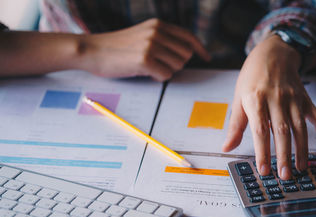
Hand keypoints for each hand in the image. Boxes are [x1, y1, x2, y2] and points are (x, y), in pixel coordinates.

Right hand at [79, 18, 209, 80]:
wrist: (92, 51)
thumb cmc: (117, 48)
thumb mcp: (142, 35)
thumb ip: (162, 39)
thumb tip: (185, 54)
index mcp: (158, 25)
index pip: (188, 36)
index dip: (200, 48)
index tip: (207, 57)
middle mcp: (157, 32)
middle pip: (186, 55)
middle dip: (176, 64)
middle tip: (159, 65)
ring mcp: (151, 45)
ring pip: (178, 66)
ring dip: (167, 71)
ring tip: (149, 67)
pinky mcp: (144, 59)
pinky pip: (166, 75)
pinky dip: (158, 78)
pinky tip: (144, 73)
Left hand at [222, 35, 315, 179]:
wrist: (273, 53)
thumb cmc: (252, 78)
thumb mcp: (238, 98)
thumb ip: (235, 125)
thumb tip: (226, 148)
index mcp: (255, 100)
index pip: (260, 131)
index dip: (262, 152)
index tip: (264, 170)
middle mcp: (276, 99)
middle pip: (282, 131)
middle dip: (284, 156)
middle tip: (285, 176)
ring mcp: (293, 99)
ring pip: (300, 128)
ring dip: (302, 150)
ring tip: (301, 168)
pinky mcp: (305, 99)